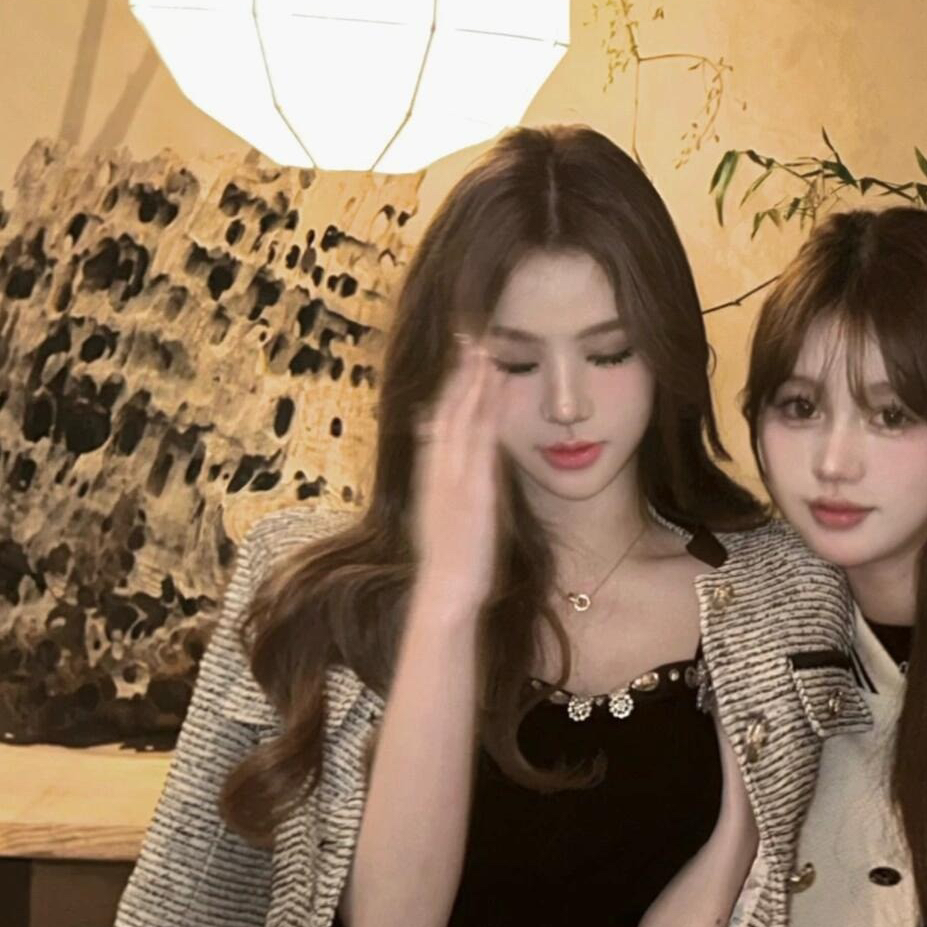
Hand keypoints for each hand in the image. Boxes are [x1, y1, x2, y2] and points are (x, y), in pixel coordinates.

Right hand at [410, 337, 508, 612]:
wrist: (446, 592)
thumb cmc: (452, 561)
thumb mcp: (443, 513)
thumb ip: (446, 480)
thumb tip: (440, 447)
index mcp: (434, 476)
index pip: (441, 420)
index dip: (452, 386)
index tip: (463, 355)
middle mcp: (441, 471)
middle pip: (449, 411)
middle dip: (461, 373)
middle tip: (472, 334)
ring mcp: (455, 480)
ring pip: (462, 422)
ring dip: (473, 385)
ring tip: (484, 351)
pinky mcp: (473, 493)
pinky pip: (479, 447)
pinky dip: (483, 418)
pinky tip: (492, 395)